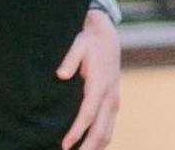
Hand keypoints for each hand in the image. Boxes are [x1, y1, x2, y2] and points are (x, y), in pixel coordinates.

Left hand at [57, 10, 120, 149]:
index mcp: (100, 86)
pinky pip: (109, 127)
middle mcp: (110, 97)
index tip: (65, 144)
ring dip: (95, 147)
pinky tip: (90, 146)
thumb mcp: (78, 44)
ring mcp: (114, 102)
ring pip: (107, 133)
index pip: (88, 116)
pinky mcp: (113, 102)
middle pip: (100, 131)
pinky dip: (101, 140)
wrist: (107, 36)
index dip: (76, 132)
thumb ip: (70, 59)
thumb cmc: (89, 40)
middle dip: (87, 148)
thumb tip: (60, 75)